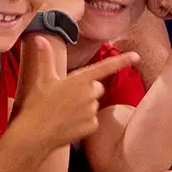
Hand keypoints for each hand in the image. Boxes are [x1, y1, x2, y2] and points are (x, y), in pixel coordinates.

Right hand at [8, 36, 138, 150]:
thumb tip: (39, 38)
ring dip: (84, 107)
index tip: (136, 56)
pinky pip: (92, 121)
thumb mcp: (42, 79)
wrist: (35, 134)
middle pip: (97, 87)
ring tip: (65, 112)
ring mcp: (92, 111)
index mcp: (80, 79)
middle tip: (67, 97)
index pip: (105, 67)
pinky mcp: (92, 126)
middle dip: (87, 91)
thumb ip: (45, 57)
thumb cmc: (37, 105)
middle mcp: (89, 94)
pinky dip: (83, 123)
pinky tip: (69, 124)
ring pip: (94, 105)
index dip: (122, 60)